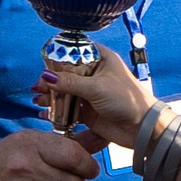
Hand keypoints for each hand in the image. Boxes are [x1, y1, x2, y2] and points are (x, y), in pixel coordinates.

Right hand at [35, 45, 149, 150]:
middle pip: (66, 73)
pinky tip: (45, 113)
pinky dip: (56, 110)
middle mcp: (94, 74)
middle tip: (38, 87)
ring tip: (39, 101)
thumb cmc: (129, 100)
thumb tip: (46, 77)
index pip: (75, 52)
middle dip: (50, 80)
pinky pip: (67, 108)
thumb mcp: (97, 88)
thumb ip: (70, 82)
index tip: (45, 66)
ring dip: (51, 96)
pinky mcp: (88, 110)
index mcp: (101, 59)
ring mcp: (90, 92)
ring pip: (65, 91)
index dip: (58, 58)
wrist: (142, 128)